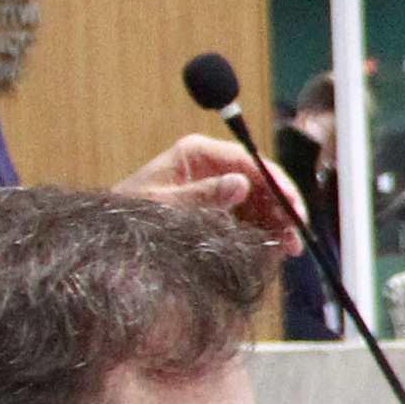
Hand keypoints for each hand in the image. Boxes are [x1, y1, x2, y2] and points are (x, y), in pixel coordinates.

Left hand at [127, 133, 304, 238]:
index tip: (292, 206)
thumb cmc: (128, 217)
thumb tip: (241, 184)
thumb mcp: (163, 206)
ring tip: (288, 248)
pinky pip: (248, 217)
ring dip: (276, 223)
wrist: (108, 238)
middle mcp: (210, 166)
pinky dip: (262, 232)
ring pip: (259, 200)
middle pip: (260, 181)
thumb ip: (203, 196)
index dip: (275, 182)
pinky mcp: (216, 208)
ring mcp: (215, 187)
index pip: (248, 160)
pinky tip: (273, 250)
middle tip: (296, 235)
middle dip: (281, 207)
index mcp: (196, 153)